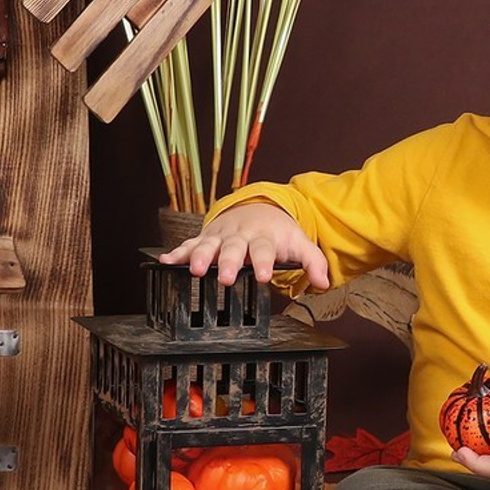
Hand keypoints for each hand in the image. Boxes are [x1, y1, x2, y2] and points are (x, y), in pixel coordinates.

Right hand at [158, 202, 330, 289]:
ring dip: (199, 256)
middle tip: (225, 277)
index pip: (265, 250)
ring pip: (208, 245)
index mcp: (264, 237)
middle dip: (228, 262)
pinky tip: (165, 260)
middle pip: (234, 249)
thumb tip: (324, 283)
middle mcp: (240, 236)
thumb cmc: (279, 232)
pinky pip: (189, 244)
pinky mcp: (206, 238)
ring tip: (194, 269)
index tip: (263, 276)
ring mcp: (221, 236)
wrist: (260, 207)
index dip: (263, 262)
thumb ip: (314, 262)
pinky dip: (177, 252)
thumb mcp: (300, 243)